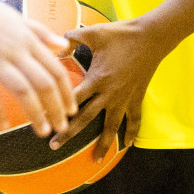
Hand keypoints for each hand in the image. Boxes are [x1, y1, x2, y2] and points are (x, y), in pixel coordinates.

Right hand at [0, 0, 76, 137]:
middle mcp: (14, 50)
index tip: (72, 111)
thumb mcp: (17, 17)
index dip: (67, 93)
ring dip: (35, 114)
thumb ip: (41, 33)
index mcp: (27, 39)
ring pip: (22, 90)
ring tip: (42, 131)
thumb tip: (66, 46)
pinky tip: (4, 126)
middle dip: (56, 109)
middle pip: (44, 83)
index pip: (55, 69)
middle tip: (62, 128)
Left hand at [47, 17, 173, 160]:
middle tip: (54, 146)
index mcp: (96, 78)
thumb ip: (71, 38)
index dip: (55, 108)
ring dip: (103, 144)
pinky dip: (131, 133)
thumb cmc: (121, 34)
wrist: (151, 37)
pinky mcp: (137, 98)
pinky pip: (134, 120)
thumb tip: (56, 46)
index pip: (71, 98)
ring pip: (111, 127)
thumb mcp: (93, 33)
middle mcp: (109, 93)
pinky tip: (126, 145)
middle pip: (85, 118)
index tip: (42, 120)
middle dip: (68, 134)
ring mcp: (124, 98)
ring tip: (95, 160)